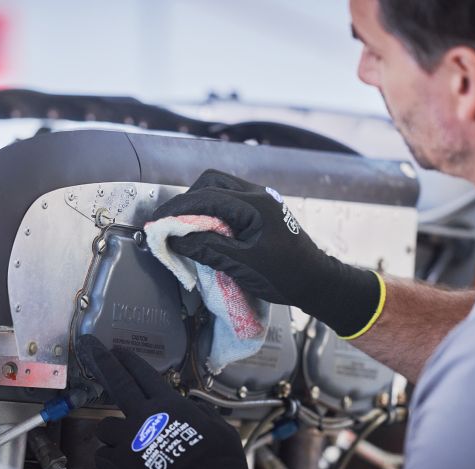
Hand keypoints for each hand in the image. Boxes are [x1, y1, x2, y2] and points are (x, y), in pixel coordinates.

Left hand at [74, 335, 278, 468]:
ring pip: (104, 428)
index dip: (129, 361)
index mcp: (170, 405)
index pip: (144, 375)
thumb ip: (200, 413)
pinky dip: (110, 463)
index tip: (118, 350)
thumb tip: (191, 407)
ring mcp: (129, 442)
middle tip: (91, 348)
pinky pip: (103, 459)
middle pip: (117, 383)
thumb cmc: (221, 466)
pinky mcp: (120, 468)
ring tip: (123, 445)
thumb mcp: (220, 428)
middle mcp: (145, 418)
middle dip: (102, 362)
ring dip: (111, 435)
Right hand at [152, 170, 383, 338]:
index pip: (207, 196)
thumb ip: (207, 248)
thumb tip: (176, 239)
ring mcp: (260, 199)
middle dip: (187, 201)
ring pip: (220, 188)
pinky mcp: (261, 209)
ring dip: (199, 204)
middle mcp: (257, 194)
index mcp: (255, 205)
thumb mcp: (242, 265)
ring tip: (185, 228)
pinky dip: (212, 210)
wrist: (316, 280)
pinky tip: (206, 229)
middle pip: (211, 182)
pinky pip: (229, 199)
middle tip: (171, 224)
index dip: (177, 208)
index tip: (157, 222)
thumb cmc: (284, 275)